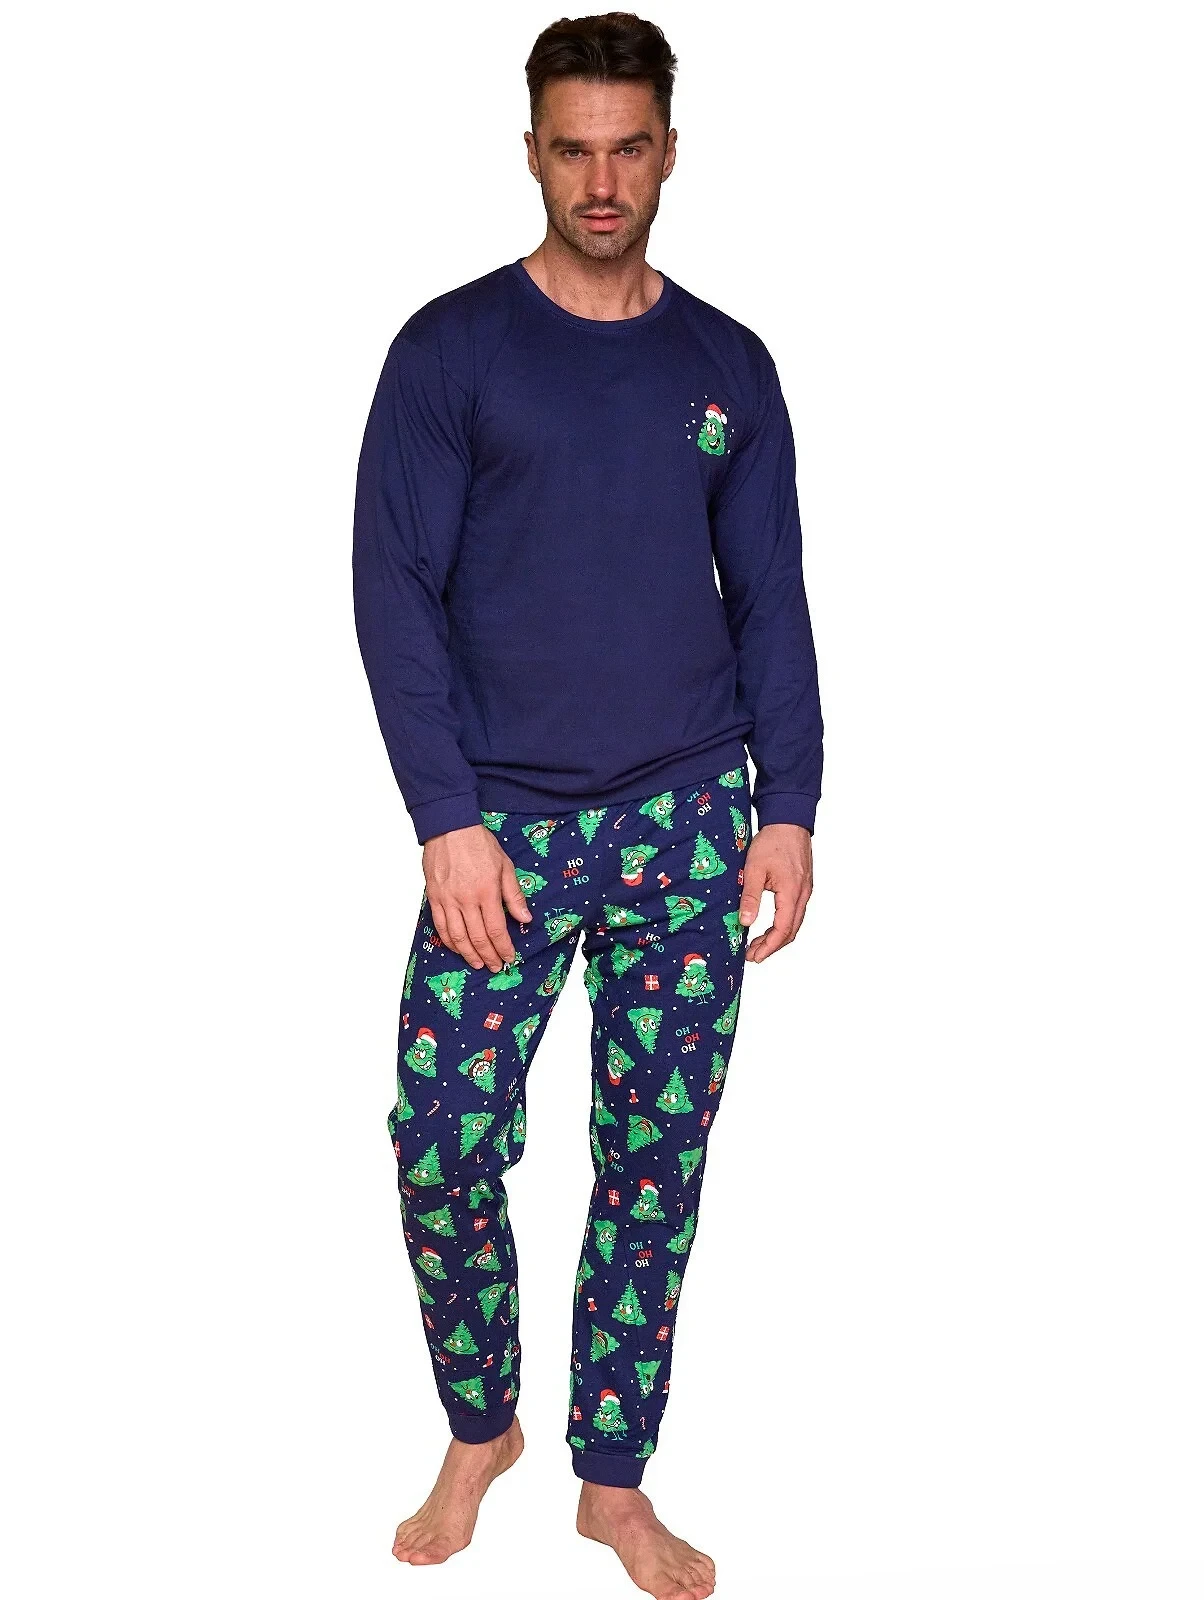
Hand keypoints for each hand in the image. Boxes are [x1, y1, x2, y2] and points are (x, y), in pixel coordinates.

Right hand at [421, 824, 532, 971]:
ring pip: (457, 937)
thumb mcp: (505, 866)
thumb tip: (525, 918)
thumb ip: (514, 895)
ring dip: (468, 954)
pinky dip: (449, 942)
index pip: (496, 929)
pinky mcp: (434, 897)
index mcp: (487, 892)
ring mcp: (447, 900)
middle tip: (495, 966)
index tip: (509, 957)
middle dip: (488, 956)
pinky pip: (440, 926)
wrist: (449, 828)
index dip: (503, 948)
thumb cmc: (479, 844)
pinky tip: (458, 948)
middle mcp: (466, 900)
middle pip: (477, 938)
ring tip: (477, 964)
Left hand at [739, 823, 812, 962]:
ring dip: (777, 936)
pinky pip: (795, 912)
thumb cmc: (772, 841)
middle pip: (791, 931)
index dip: (769, 947)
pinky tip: (769, 925)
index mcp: (792, 893)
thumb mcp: (754, 869)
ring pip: (794, 923)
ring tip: (758, 944)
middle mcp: (803, 895)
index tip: (754, 956)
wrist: (789, 820)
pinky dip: (782, 924)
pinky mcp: (803, 886)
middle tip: (753, 955)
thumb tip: (745, 922)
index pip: (783, 930)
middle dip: (772, 946)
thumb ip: (750, 897)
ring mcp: (805, 890)